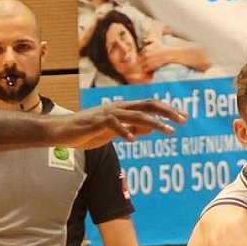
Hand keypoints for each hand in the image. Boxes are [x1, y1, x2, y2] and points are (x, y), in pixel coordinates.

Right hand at [58, 100, 186, 148]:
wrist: (63, 132)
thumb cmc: (88, 131)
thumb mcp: (116, 131)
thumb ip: (132, 128)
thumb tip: (151, 127)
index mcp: (124, 109)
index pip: (150, 105)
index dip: (168, 110)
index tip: (184, 117)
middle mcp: (119, 107)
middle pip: (148, 105)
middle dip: (167, 112)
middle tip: (183, 120)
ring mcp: (108, 113)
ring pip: (135, 115)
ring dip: (154, 123)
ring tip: (169, 132)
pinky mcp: (97, 122)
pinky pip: (113, 124)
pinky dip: (124, 131)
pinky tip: (132, 140)